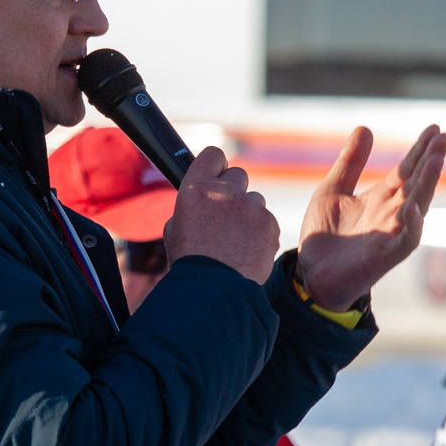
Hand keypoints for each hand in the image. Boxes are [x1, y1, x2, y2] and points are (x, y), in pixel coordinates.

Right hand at [162, 147, 280, 284]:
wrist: (214, 290)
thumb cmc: (190, 262)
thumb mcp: (175, 228)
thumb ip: (191, 205)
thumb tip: (199, 200)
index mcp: (197, 188)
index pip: (213, 155)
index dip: (215, 165)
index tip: (216, 174)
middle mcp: (226, 191)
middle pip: (238, 175)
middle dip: (233, 191)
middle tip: (226, 214)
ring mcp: (251, 207)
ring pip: (255, 200)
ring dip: (248, 214)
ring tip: (236, 240)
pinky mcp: (270, 224)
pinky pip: (266, 220)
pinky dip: (260, 232)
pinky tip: (247, 250)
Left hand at [293, 126, 445, 309]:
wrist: (310, 274)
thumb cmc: (324, 235)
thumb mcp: (333, 189)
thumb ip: (350, 162)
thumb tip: (366, 127)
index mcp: (381, 198)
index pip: (407, 170)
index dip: (420, 150)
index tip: (435, 129)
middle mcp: (391, 214)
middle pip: (417, 183)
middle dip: (430, 161)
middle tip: (443, 138)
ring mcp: (390, 235)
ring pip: (417, 207)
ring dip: (428, 184)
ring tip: (435, 160)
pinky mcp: (385, 257)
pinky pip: (406, 241)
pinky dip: (412, 225)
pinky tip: (412, 206)